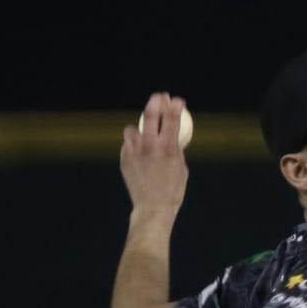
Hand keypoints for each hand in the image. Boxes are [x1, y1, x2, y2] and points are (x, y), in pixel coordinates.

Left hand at [120, 92, 189, 219]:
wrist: (152, 209)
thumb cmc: (172, 191)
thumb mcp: (181, 168)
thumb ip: (176, 149)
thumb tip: (173, 135)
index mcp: (168, 149)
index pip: (172, 118)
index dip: (175, 105)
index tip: (177, 101)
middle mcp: (150, 147)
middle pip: (149, 114)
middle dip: (156, 102)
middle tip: (160, 98)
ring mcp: (134, 152)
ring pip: (132, 129)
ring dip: (140, 127)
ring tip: (145, 133)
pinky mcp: (124, 159)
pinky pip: (128, 144)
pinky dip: (134, 144)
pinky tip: (140, 152)